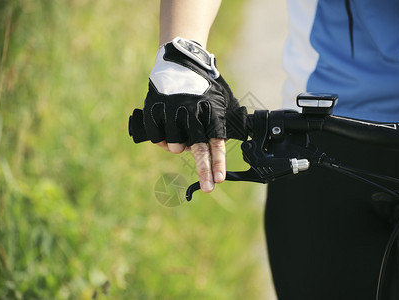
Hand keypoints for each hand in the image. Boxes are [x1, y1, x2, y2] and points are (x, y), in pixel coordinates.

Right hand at [142, 37, 243, 192]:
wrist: (181, 61)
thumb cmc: (205, 86)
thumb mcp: (224, 100)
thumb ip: (229, 120)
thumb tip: (244, 137)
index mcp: (211, 110)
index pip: (216, 141)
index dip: (217, 162)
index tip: (218, 179)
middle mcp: (191, 111)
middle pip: (197, 148)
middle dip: (204, 170)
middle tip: (208, 187)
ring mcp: (171, 110)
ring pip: (174, 145)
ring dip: (178, 146)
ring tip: (182, 134)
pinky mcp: (154, 108)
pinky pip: (156, 136)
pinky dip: (161, 140)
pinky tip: (166, 133)